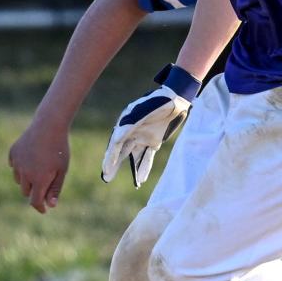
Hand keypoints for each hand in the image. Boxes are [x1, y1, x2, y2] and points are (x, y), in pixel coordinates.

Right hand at [9, 119, 70, 213]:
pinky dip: (21, 167)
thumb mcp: (62, 170)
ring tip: (39, 169)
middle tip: (45, 185)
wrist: (49, 126)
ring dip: (27, 180)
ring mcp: (17, 163)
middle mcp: (25, 174)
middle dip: (34, 192)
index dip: (40, 207)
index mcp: (39, 180)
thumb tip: (50, 206)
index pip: (35, 201)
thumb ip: (55, 189)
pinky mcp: (13, 153)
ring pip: (19, 180)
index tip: (44, 210)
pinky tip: (31, 159)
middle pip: (26, 192)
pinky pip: (14, 166)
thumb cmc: (59, 149)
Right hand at [101, 64, 200, 187]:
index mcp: (126, 124)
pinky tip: (140, 179)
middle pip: (121, 151)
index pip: (116, 144)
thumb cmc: (157, 102)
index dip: (110, 157)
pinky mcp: (154, 141)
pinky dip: (144, 167)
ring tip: (125, 182)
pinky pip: (147, 156)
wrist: (175, 99)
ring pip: (134, 156)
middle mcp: (132, 132)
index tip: (106, 169)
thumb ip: (129, 124)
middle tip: (106, 178)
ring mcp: (143, 137)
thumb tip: (116, 140)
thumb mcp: (142, 112)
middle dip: (114, 164)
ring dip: (130, 169)